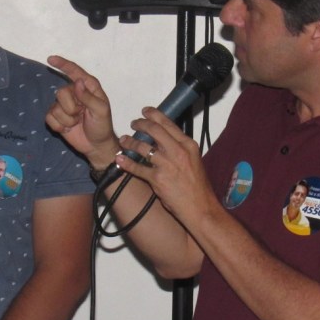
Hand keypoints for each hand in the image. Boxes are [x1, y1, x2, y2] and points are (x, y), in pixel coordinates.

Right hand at [46, 56, 120, 167]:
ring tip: (77, 123)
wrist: (96, 145)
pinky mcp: (56, 117)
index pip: (74, 72)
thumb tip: (78, 82)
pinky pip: (49, 118)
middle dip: (71, 108)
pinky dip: (59, 126)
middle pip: (61, 92)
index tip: (51, 59)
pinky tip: (69, 128)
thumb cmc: (102, 126)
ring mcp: (64, 105)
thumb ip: (89, 97)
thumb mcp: (100, 110)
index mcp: (88, 87)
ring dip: (67, 119)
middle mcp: (75, 93)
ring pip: (55, 107)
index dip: (62, 64)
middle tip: (81, 115)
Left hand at [116, 107, 218, 222]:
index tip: (145, 111)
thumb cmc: (198, 187)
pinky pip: (137, 168)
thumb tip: (164, 140)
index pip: (168, 124)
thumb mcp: (194, 160)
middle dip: (140, 124)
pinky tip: (119, 160)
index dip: (154, 115)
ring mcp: (167, 165)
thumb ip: (180, 148)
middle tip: (133, 123)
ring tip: (124, 141)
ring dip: (130, 142)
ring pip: (143, 147)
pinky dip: (126, 163)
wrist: (200, 207)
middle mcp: (178, 152)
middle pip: (154, 130)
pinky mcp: (157, 179)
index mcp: (188, 145)